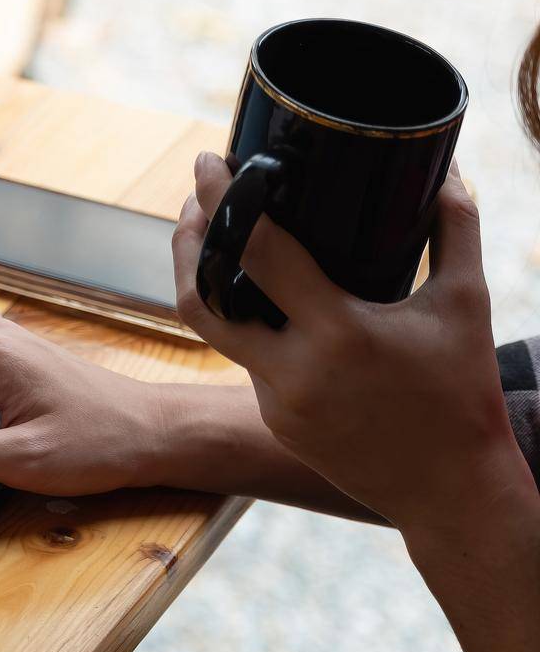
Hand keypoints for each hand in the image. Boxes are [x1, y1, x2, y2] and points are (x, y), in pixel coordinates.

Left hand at [173, 153, 533, 539]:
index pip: (256, 251)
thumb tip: (447, 171)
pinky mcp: (272, 419)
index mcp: (337, 332)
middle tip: (195, 201)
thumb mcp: (465, 304)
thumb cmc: (462, 393)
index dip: (222, 200)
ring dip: (205, 280)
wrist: (451, 489)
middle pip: (197, 297)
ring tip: (216, 237)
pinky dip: (249, 324)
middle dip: (186, 241)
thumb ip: (455, 230)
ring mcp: (275, 401)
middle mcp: (293, 370)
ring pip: (216, 330)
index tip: (208, 162)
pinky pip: (247, 361)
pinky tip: (262, 298)